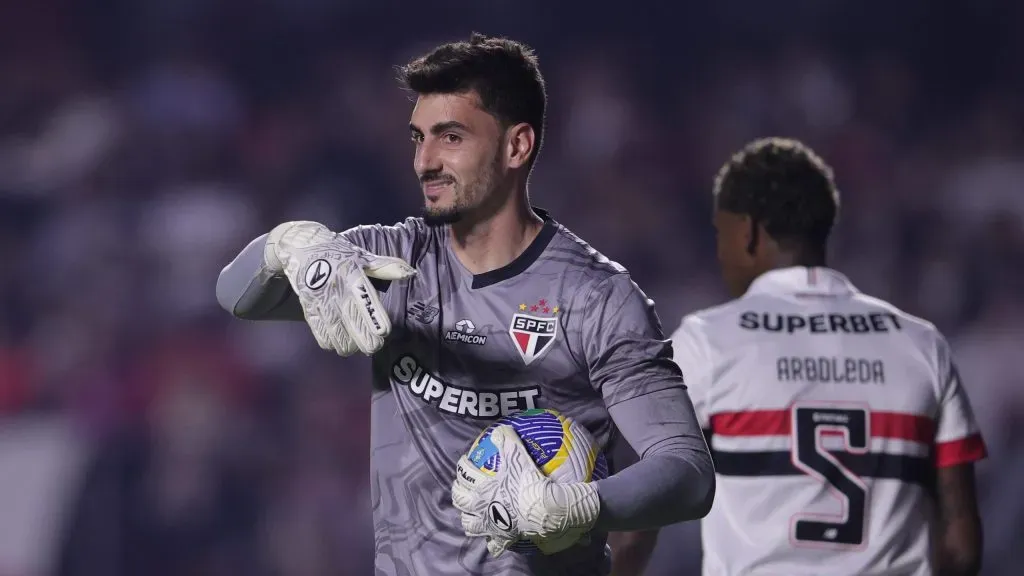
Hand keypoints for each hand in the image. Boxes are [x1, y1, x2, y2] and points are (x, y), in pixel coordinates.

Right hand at [265, 221, 415, 355]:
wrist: (301, 247)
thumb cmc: (338, 254)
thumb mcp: (362, 256)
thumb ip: (385, 267)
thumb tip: (409, 272)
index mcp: (351, 274)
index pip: (364, 297)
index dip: (374, 317)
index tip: (383, 331)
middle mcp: (336, 288)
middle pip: (351, 319)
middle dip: (364, 338)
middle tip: (374, 347)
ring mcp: (320, 299)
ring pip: (335, 330)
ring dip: (347, 343)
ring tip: (356, 348)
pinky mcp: (308, 306)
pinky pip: (318, 331)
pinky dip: (329, 341)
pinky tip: (337, 344)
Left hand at [451, 425, 601, 557]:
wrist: (542, 510)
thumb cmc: (528, 484)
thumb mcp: (517, 457)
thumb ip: (508, 441)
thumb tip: (501, 428)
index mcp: (482, 490)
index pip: (464, 476)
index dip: (462, 466)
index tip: (464, 460)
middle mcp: (481, 509)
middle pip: (460, 502)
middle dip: (457, 493)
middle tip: (461, 486)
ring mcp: (490, 525)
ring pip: (470, 525)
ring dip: (468, 518)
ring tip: (470, 513)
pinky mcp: (503, 538)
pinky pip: (494, 545)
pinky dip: (491, 542)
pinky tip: (494, 540)